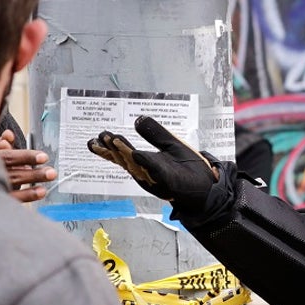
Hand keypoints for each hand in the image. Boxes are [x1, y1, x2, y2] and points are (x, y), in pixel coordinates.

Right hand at [0, 130, 56, 202]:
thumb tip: (9, 136)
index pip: (9, 157)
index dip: (27, 156)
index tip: (43, 157)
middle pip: (14, 173)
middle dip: (35, 173)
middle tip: (51, 172)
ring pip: (14, 185)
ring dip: (33, 182)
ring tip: (48, 179)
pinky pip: (12, 199)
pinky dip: (28, 195)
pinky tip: (40, 192)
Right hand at [88, 115, 218, 207]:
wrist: (208, 185)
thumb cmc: (188, 168)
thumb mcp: (170, 144)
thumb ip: (154, 134)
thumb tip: (138, 119)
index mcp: (145, 163)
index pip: (123, 155)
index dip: (109, 148)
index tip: (96, 138)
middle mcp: (147, 172)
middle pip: (125, 161)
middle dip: (111, 151)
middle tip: (99, 139)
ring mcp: (157, 178)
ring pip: (137, 165)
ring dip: (124, 154)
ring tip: (113, 140)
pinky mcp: (170, 181)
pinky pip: (156, 171)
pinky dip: (146, 163)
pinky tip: (137, 155)